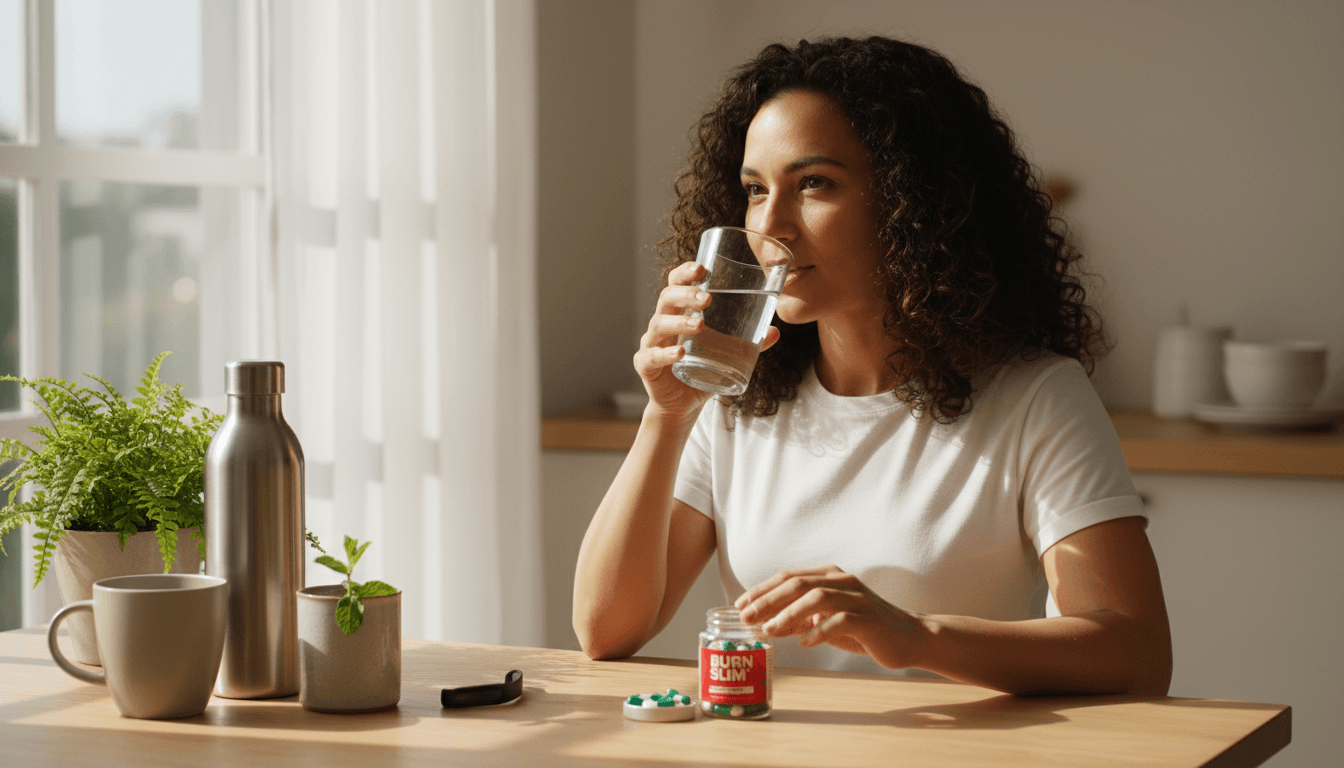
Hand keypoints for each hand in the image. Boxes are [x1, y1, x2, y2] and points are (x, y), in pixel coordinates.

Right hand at [636, 261, 780, 418]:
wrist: (682, 405)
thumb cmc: (702, 371)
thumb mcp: (727, 355)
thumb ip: (749, 343)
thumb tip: (776, 331)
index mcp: (679, 313)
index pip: (676, 284)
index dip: (685, 273)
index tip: (702, 268)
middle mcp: (663, 324)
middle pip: (667, 299)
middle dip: (686, 294)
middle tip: (707, 299)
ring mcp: (651, 344)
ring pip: (659, 324)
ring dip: (679, 322)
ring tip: (699, 325)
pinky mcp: (646, 366)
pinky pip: (651, 356)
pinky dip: (665, 353)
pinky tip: (680, 352)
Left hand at [734, 565, 929, 669]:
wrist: (910, 638)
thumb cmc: (864, 629)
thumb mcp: (826, 623)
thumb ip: (799, 622)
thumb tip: (764, 626)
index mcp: (830, 576)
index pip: (789, 576)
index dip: (762, 589)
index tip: (740, 604)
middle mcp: (843, 581)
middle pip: (798, 583)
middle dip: (768, 600)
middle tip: (747, 617)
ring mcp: (858, 598)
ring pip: (817, 598)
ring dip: (788, 615)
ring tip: (770, 630)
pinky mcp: (870, 618)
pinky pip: (840, 620)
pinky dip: (818, 631)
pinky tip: (804, 643)